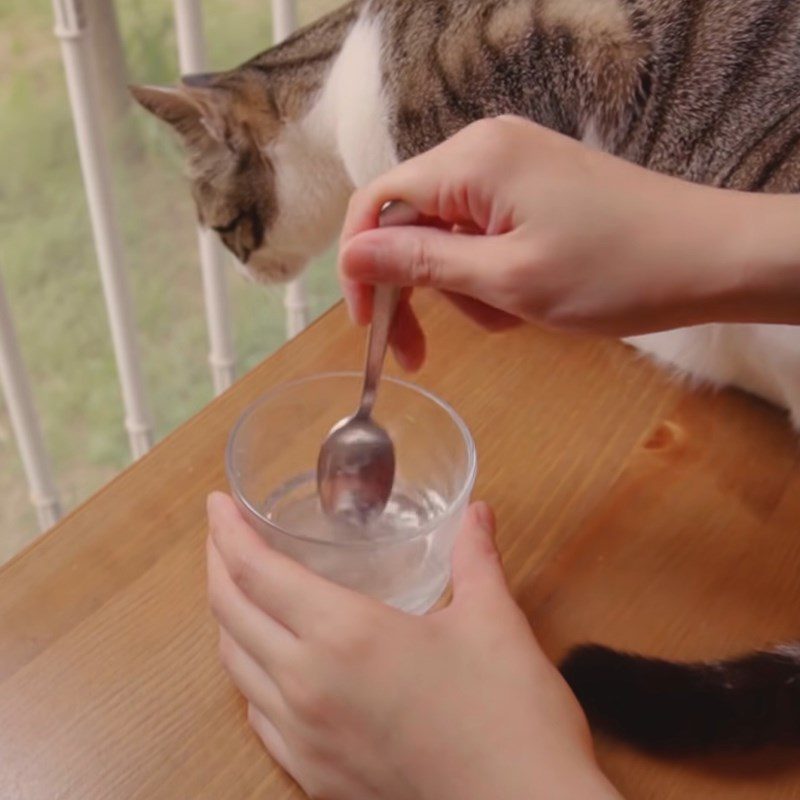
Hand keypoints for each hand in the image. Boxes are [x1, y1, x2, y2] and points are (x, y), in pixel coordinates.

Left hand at [207, 493, 620, 799]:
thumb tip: (478, 512)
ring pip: (236, 666)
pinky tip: (270, 663)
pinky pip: (258, 715)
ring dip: (229, 618)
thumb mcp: (493, 619)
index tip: (217, 503)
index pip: (258, 572)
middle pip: (231, 613)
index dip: (228, 532)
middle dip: (218, 565)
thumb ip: (475, 556)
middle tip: (223, 534)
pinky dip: (250, 674)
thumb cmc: (507, 713)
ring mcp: (304, 738)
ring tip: (242, 588)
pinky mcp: (314, 777)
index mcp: (345, 634)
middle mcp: (307, 685)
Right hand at [339, 116, 796, 369]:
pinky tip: (528, 297)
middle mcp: (484, 148)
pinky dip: (491, 275)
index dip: (361, 268)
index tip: (368, 329)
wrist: (713, 259)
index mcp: (472, 160)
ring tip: (513, 314)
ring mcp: (512, 166)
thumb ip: (420, 264)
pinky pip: (482, 234)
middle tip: (421, 355)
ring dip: (463, 289)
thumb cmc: (615, 273)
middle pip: (409, 222)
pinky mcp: (534, 187)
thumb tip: (348, 257)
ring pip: (446, 236)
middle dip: (415, 289)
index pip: (377, 203)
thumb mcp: (506, 280)